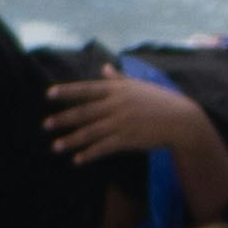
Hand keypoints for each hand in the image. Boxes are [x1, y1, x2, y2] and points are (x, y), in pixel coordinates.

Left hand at [45, 73, 199, 163]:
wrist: (181, 119)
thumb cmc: (159, 100)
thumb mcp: (138, 85)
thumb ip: (118, 78)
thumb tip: (104, 67)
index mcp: (117, 90)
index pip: (87, 89)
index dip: (67, 92)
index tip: (49, 94)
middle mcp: (116, 105)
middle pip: (84, 112)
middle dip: (63, 119)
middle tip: (45, 125)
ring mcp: (121, 122)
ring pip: (91, 132)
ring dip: (72, 140)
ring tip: (55, 146)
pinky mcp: (128, 139)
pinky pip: (104, 147)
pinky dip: (89, 154)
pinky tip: (77, 160)